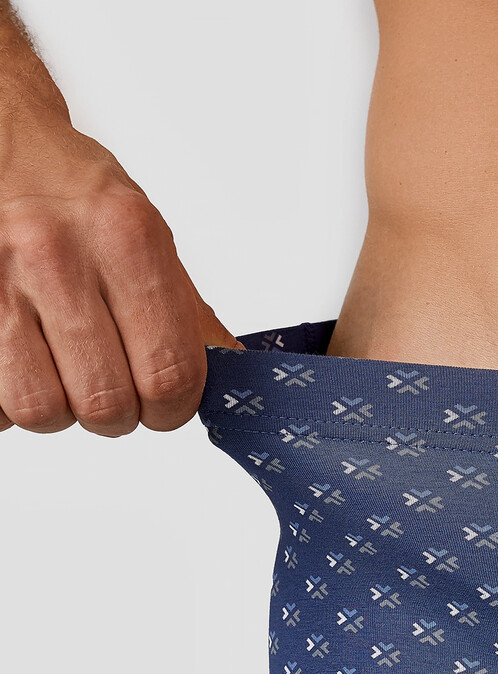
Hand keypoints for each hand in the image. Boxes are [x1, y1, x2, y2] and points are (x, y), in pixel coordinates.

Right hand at [0, 122, 242, 436]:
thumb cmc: (74, 196)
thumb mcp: (146, 237)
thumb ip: (189, 315)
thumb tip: (237, 380)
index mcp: (127, 239)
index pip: (169, 373)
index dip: (172, 409)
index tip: (164, 403)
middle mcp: (58, 255)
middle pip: (105, 403)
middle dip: (116, 415)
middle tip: (111, 389)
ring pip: (41, 410)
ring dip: (58, 410)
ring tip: (61, 373)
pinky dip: (8, 399)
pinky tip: (21, 360)